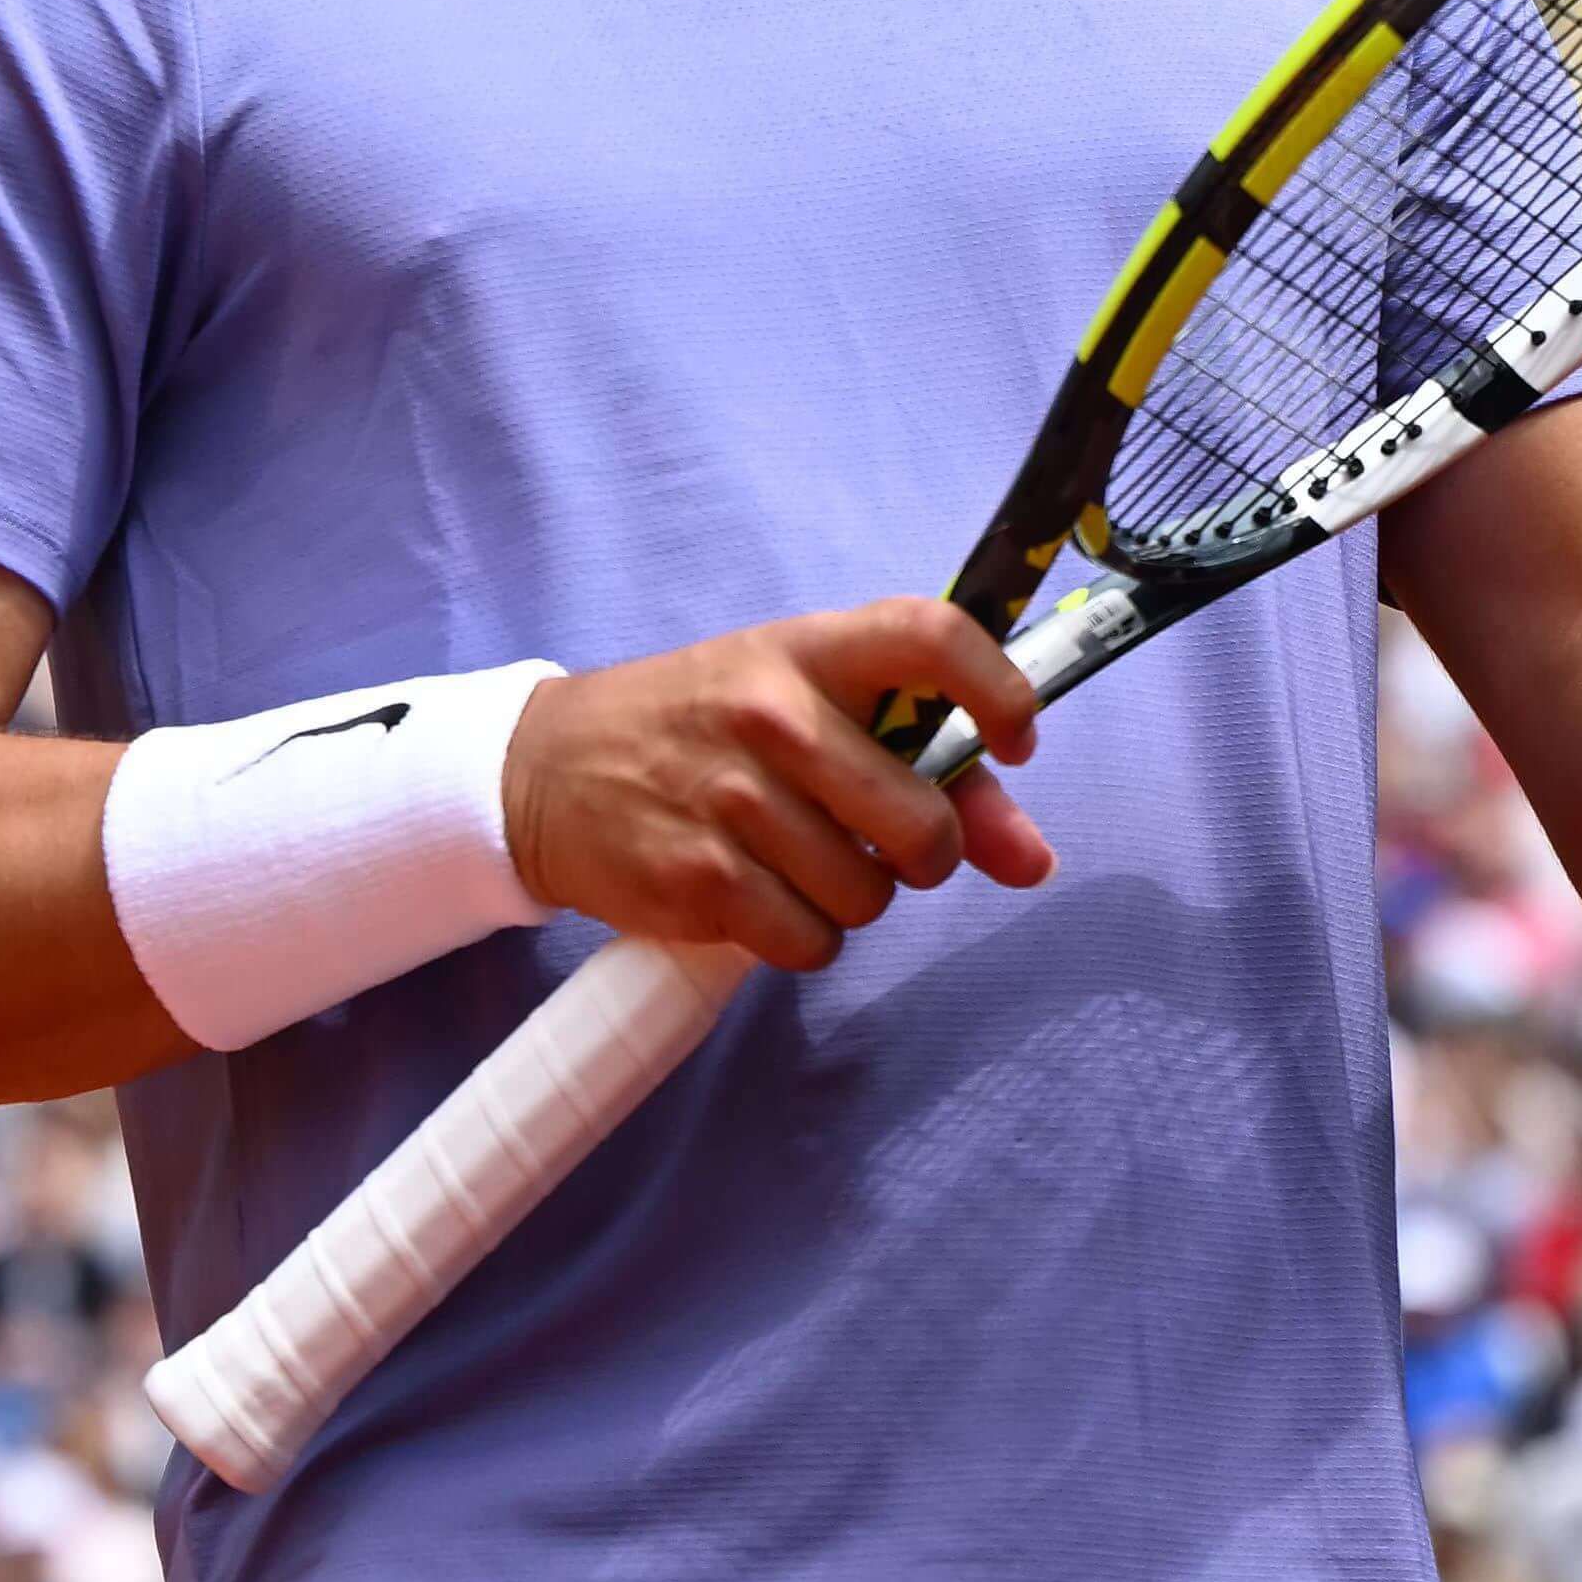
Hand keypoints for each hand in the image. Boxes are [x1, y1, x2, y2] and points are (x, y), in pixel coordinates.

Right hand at [497, 597, 1059, 973]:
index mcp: (808, 651)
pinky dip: (801, 938)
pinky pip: (811, 944)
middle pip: (922, 822)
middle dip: (925, 854)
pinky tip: (760, 897)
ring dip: (851, 898)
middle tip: (883, 844)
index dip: (1000, 692)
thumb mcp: (803, 709)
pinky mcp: (697, 878)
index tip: (1015, 741)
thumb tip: (1035, 862)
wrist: (546, 770)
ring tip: (796, 861)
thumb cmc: (703, 730)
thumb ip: (931, 772)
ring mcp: (730, 799)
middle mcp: (771, 715)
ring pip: (870, 897)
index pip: (932, 636)